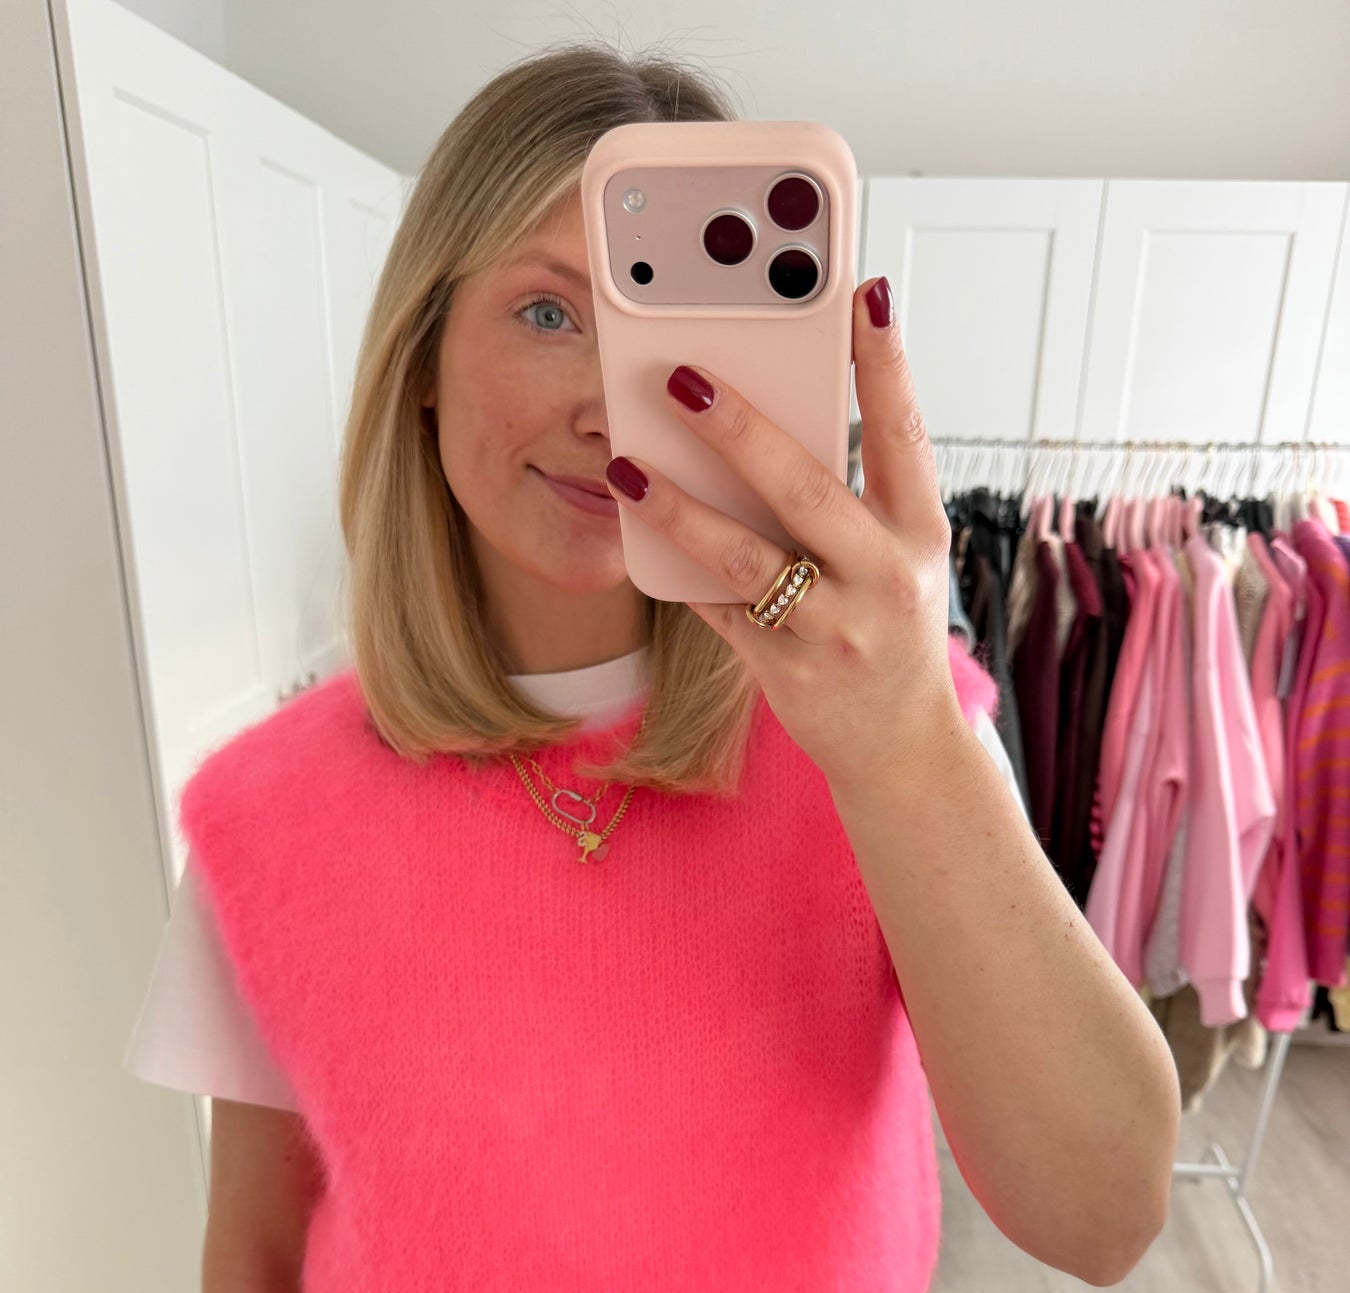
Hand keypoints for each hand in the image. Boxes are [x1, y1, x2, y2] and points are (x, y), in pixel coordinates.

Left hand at [602, 275, 962, 792]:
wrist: (902, 745)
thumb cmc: (887, 626)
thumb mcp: (894, 553)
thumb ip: (849, 491)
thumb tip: (768, 410)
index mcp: (918, 531)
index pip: (903, 433)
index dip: (885, 364)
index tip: (863, 293)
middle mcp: (884, 576)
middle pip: (805, 490)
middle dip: (742, 430)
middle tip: (683, 377)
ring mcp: (836, 629)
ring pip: (747, 559)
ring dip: (681, 509)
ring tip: (629, 467)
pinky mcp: (790, 673)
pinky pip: (720, 613)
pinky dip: (680, 573)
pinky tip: (640, 534)